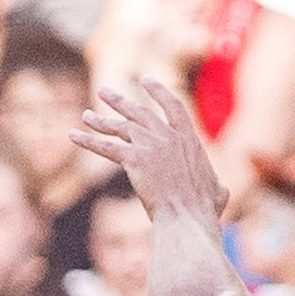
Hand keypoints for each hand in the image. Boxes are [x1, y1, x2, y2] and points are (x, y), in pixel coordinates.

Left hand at [70, 78, 225, 222]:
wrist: (188, 215)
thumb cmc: (204, 209)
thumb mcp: (218, 190)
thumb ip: (215, 184)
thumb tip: (220, 190)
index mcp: (188, 139)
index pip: (172, 105)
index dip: (158, 91)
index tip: (145, 80)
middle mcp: (167, 136)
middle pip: (139, 112)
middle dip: (120, 102)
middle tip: (105, 93)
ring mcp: (150, 145)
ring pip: (120, 128)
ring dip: (100, 121)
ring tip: (86, 116)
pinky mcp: (133, 159)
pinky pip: (106, 147)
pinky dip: (88, 140)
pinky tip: (74, 135)